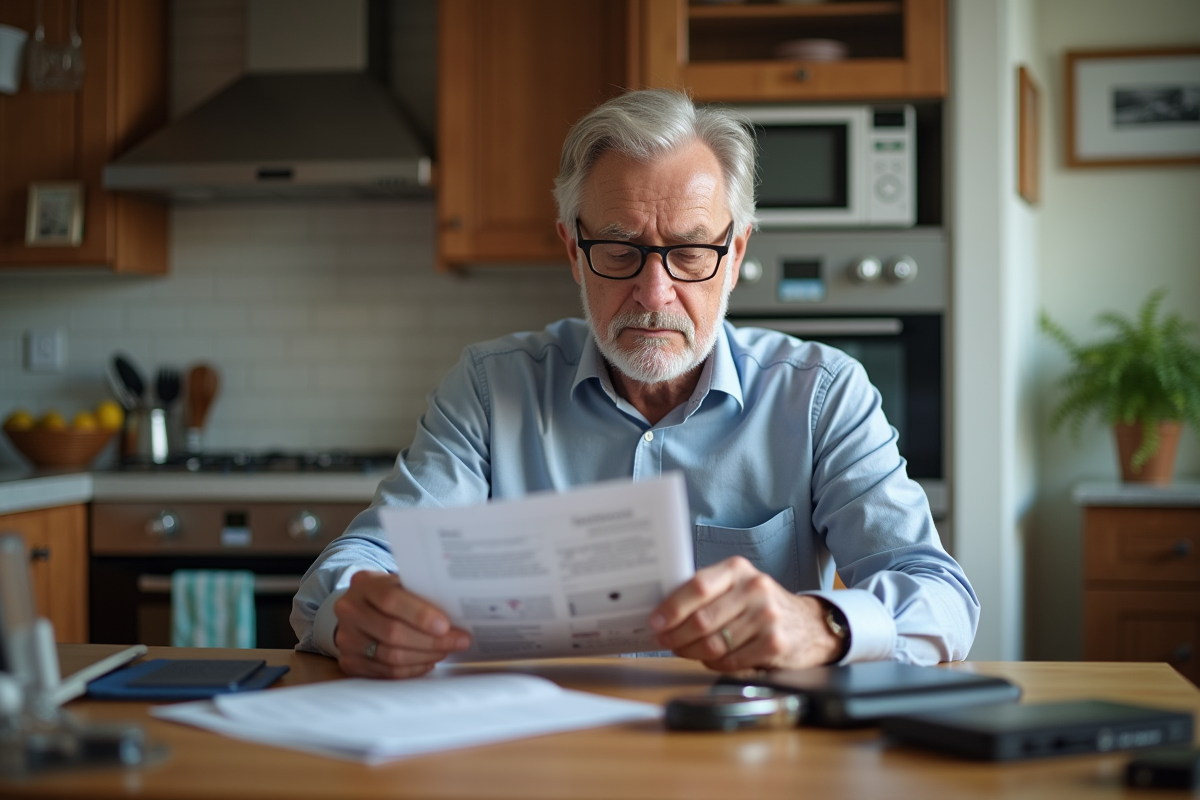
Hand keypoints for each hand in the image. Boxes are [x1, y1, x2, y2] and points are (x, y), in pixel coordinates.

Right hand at [333, 570, 471, 678]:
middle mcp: (349, 610)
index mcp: (364, 584)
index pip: (391, 600)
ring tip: (446, 650)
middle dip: (431, 640)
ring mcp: (347, 638)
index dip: (420, 615)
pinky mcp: (349, 662)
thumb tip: (457, 610)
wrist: (357, 610)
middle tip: (458, 641)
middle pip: (393, 632)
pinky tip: (429, 661)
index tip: (446, 625)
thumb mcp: (398, 584)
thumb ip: (419, 592)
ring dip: (425, 656)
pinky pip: (387, 672)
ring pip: (391, 656)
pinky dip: (412, 669)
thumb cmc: (388, 595)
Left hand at [649, 556, 842, 671]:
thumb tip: (663, 612)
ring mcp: (767, 616)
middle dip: (676, 636)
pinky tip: (712, 659)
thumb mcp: (737, 587)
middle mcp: (755, 588)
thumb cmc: (760, 606)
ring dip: (692, 652)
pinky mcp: (775, 643)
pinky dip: (714, 664)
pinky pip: (730, 661)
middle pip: (701, 619)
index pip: (697, 586)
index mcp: (738, 569)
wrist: (809, 625)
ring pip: (713, 643)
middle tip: (664, 641)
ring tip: (685, 651)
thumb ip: (707, 593)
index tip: (656, 622)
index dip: (672, 607)